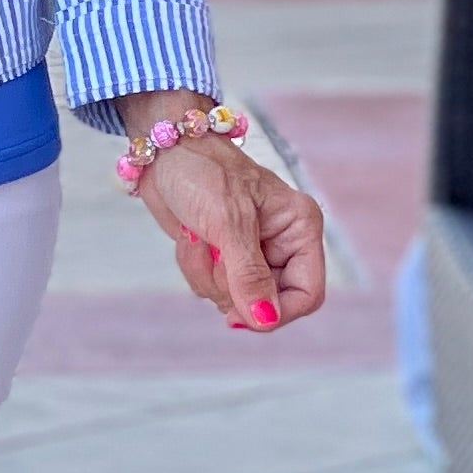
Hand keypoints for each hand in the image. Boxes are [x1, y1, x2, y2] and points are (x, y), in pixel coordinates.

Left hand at [140, 127, 327, 332]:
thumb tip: (265, 321)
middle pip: (267, 303)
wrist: (165, 152)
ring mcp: (253, 253)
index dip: (277, 312)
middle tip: (213, 253)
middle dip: (231, 286)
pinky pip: (212, 288)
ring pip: (235, 300)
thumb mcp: (228, 223)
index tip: (240, 312)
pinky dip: (195, 269)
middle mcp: (283, 244)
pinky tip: (190, 238)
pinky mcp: (224, 258)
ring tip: (198, 237)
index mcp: (300, 228)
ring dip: (207, 274)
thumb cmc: (203, 170)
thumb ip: (248, 276)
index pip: (307, 294)